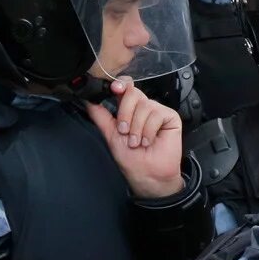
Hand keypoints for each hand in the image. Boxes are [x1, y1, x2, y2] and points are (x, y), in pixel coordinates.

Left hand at [83, 77, 185, 199]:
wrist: (147, 174)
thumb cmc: (130, 158)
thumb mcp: (110, 134)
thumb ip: (100, 115)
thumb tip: (87, 98)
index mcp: (128, 109)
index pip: (125, 88)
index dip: (120, 85)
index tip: (114, 89)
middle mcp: (143, 107)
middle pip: (132, 93)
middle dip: (125, 114)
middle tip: (125, 132)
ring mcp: (157, 111)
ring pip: (144, 105)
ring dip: (137, 128)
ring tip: (138, 142)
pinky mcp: (170, 117)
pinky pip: (156, 114)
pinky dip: (149, 131)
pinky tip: (149, 141)